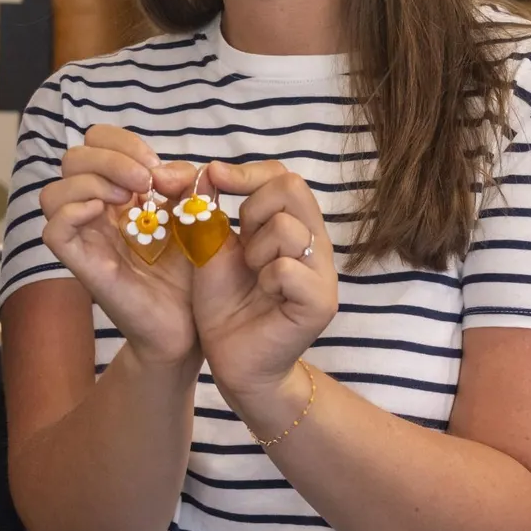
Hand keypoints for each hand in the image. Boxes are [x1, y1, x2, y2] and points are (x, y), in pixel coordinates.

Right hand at [39, 125, 199, 367]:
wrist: (190, 324)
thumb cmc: (191, 271)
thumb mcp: (198, 215)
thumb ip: (190, 185)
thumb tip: (165, 171)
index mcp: (121, 193)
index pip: (97, 143)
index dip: (121, 142)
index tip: (155, 168)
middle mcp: (98, 211)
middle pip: (73, 159)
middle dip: (109, 158)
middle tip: (144, 183)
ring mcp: (87, 238)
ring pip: (53, 192)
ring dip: (91, 182)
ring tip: (126, 199)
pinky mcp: (83, 265)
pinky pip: (54, 231)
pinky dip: (72, 212)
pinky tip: (104, 213)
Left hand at [189, 161, 337, 404]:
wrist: (232, 360)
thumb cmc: (225, 304)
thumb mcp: (211, 246)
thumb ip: (210, 208)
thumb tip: (207, 169)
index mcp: (294, 225)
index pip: (283, 176)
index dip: (246, 173)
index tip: (214, 180)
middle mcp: (317, 243)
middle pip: (292, 188)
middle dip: (252, 209)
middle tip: (241, 244)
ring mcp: (324, 273)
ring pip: (287, 228)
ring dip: (255, 251)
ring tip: (253, 276)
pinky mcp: (321, 302)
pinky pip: (287, 268)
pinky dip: (265, 279)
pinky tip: (264, 296)